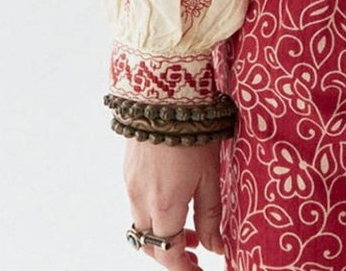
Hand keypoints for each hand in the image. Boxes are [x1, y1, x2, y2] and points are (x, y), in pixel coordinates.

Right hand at [123, 135, 225, 267]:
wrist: (162, 92)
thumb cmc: (193, 130)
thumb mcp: (210, 174)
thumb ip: (211, 214)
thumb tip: (217, 248)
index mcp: (164, 206)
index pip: (168, 254)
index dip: (183, 269)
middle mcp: (141, 200)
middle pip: (150, 245)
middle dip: (171, 255)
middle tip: (196, 255)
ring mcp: (131, 185)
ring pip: (142, 225)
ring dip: (162, 234)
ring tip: (189, 228)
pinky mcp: (128, 170)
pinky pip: (137, 204)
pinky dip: (154, 213)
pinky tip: (174, 200)